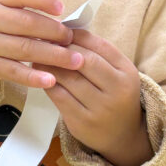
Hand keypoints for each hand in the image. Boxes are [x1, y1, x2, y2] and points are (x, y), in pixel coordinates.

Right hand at [0, 0, 77, 104]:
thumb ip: (23, 4)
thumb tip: (61, 17)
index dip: (43, 0)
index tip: (62, 9)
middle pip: (27, 24)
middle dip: (55, 32)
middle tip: (72, 39)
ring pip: (25, 49)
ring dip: (53, 56)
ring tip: (75, 60)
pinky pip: (15, 72)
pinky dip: (34, 77)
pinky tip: (52, 80)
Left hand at [36, 29, 151, 165]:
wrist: (122, 136)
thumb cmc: (114, 96)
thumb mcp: (115, 73)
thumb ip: (96, 53)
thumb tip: (65, 29)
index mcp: (127, 72)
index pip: (100, 45)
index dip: (76, 35)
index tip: (59, 30)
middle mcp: (118, 90)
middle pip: (84, 60)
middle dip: (62, 49)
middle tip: (43, 40)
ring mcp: (100, 108)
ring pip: (69, 78)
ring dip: (50, 64)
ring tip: (37, 55)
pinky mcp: (82, 122)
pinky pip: (59, 96)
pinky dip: (47, 82)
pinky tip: (40, 75)